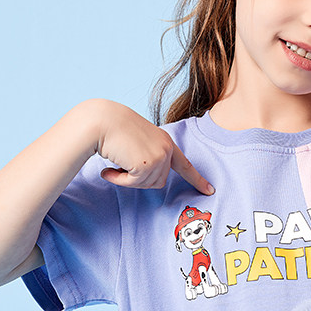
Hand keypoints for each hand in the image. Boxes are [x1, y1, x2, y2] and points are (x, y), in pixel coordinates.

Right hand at [94, 101, 213, 194]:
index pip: (184, 164)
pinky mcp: (147, 164)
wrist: (101, 121)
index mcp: (165, 142)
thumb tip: (152, 179)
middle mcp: (166, 148)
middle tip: (122, 165)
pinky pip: (133, 184)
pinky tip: (108, 168)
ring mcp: (158, 156)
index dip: (197, 179)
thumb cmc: (114, 129)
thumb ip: (150, 157)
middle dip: (139, 179)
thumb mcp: (139, 142)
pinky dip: (118, 180)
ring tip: (116, 162)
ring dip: (127, 179)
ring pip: (146, 184)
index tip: (209, 190)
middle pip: (158, 181)